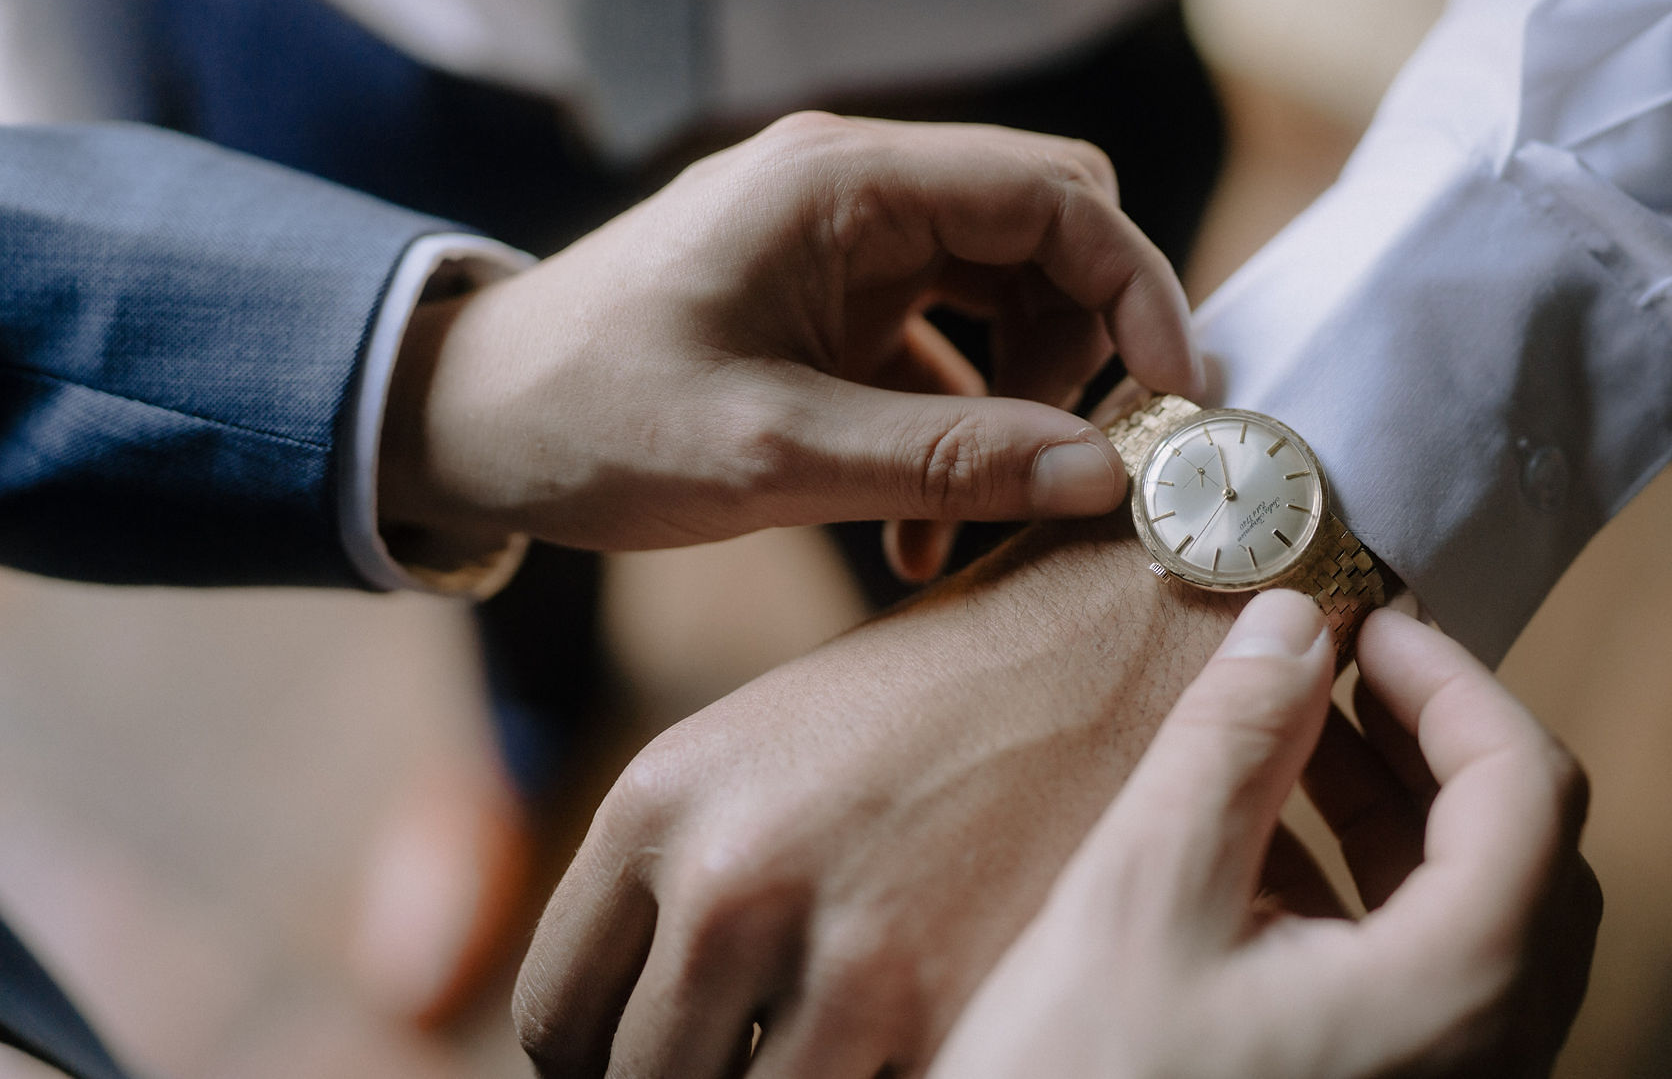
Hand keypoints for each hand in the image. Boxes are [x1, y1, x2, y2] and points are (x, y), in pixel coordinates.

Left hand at [377, 113, 1201, 564]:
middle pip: (1048, 239)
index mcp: (843, 182)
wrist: (462, 422)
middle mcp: (858, 189)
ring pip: (1007, 296)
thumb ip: (945, 460)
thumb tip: (1104, 479)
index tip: (1173, 403)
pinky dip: (958, 427)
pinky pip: (946, 346)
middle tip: (1065, 469)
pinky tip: (916, 524)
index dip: (1137, 291)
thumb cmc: (588, 417)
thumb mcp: (768, 451)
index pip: (1055, 196)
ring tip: (959, 523)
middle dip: (1079, 356)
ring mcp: (847, 243)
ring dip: (1015, 409)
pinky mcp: (833, 299)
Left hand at [513, 515, 1244, 1076]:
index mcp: (659, 802)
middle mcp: (725, 874)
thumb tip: (634, 1024)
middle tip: (760, 1056)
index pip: (557, 1018)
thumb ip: (686, 876)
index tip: (674, 1058)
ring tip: (846, 1044)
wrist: (1114, 635)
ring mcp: (832, 945)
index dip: (607, 1061)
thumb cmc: (944, 696)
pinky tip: (918, 1038)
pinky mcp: (939, 999)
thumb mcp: (767, 751)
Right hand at [928, 594, 1600, 1078]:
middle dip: (1429, 739)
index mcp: (1457, 993)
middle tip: (1339, 668)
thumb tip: (1291, 621)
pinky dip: (1372, 892)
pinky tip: (1269, 855)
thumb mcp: (1144, 896)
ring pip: (1479, 916)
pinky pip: (1428, 979)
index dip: (1451, 681)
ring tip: (1300, 739)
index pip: (1527, 786)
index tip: (1366, 623)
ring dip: (1401, 811)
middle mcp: (1486, 1054)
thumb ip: (1231, 745)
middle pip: (1521, 848)